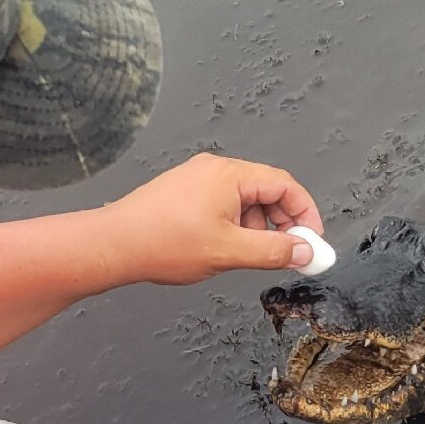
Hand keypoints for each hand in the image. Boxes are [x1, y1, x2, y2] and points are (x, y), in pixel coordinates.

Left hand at [104, 153, 322, 284]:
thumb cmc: (163, 244)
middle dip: (282, 222)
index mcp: (231, 175)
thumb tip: (303, 252)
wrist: (112, 245)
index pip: (285, 185)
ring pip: (246, 199)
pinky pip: (224, 202)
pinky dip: (235, 224)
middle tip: (288, 252)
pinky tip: (223, 247)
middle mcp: (216, 168)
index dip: (305, 213)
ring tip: (245, 254)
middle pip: (267, 190)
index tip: (312, 240)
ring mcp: (199, 177)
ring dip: (256, 226)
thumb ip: (273, 252)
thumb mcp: (229, 252)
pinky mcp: (185, 190)